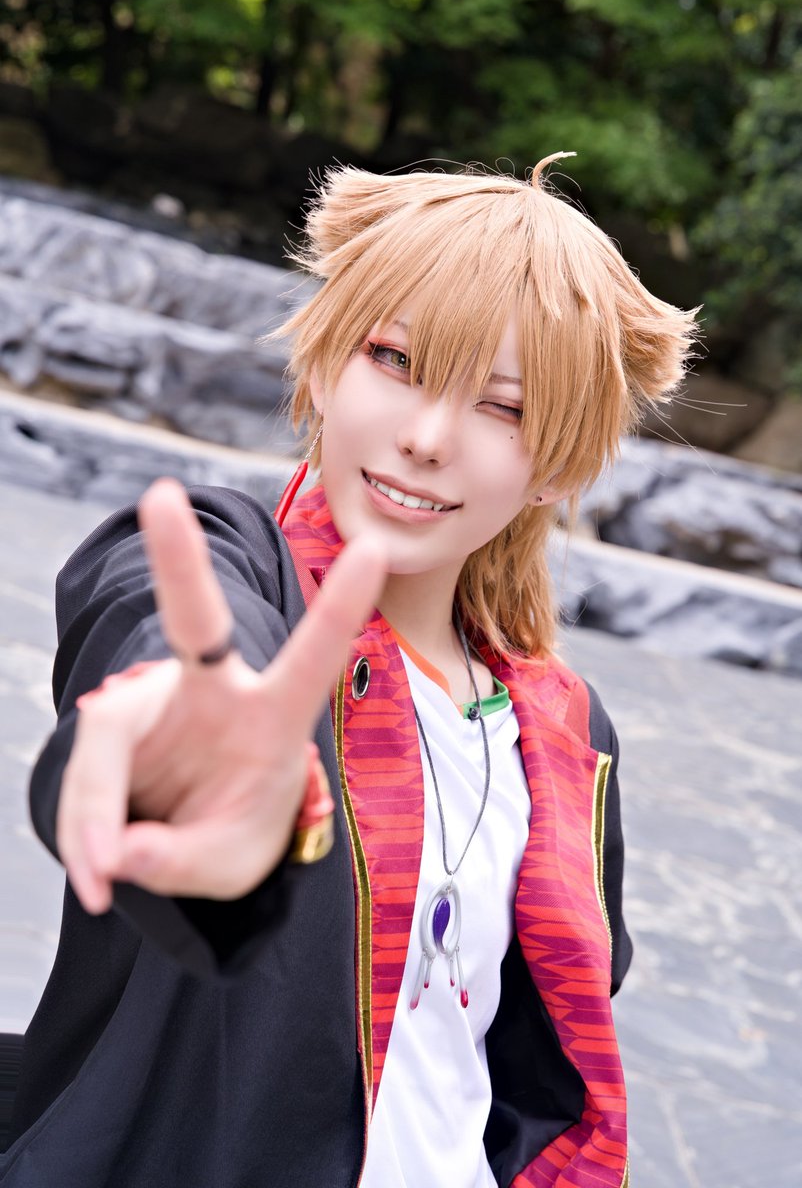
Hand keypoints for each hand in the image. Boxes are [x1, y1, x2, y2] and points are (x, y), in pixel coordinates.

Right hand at [56, 478, 385, 913]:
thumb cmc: (230, 830)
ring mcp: (155, 700)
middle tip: (159, 497)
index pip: (312, 658)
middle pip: (194, 621)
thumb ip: (180, 861)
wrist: (185, 832)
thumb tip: (118, 852)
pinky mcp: (109, 724)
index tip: (374, 550)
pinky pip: (82, 777)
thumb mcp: (226, 865)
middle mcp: (214, 692)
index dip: (339, 609)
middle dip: (177, 559)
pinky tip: (96, 875)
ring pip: (105, 744)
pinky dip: (81, 834)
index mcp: (273, 716)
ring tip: (103, 881)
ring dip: (95, 818)